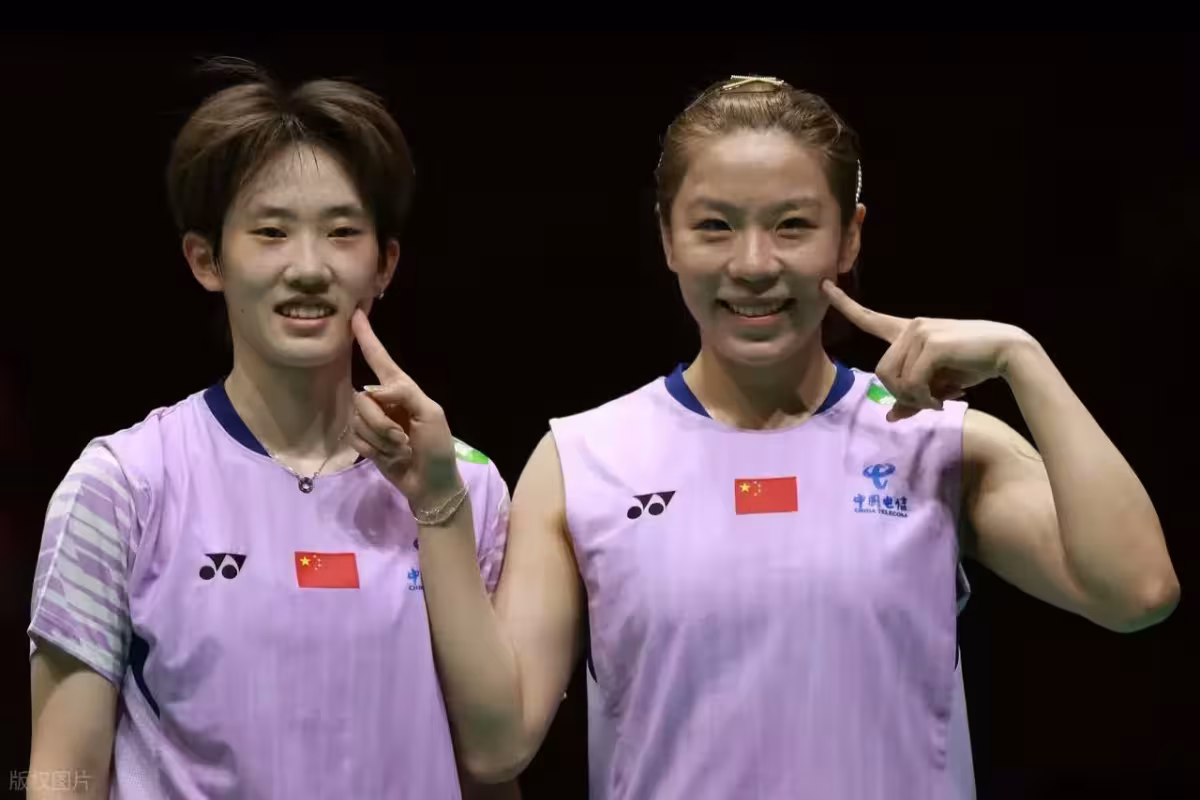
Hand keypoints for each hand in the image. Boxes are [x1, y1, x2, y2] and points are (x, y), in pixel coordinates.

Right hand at [349, 309, 460, 504]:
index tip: (355, 315)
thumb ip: (403, 394)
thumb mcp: (431, 415)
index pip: (380, 360)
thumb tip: (371, 391)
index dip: (368, 338)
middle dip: (381, 424)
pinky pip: (355, 439)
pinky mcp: (364, 441)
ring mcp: (372, 421)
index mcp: (402, 389)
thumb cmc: (438, 447)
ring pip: (358, 421)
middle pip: (363, 400)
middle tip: (403, 440)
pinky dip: (373, 451)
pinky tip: (389, 457)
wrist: (431, 484)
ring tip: (401, 449)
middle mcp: (383, 401)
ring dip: (380, 440)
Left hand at [821, 279, 1035, 421]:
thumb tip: (890, 417)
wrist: (1008, 352)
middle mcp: (910, 326)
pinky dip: (925, 399)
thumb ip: (912, 397)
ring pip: (894, 379)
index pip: (869, 318)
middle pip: (881, 373)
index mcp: (908, 330)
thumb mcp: (937, 384)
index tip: (822, 286)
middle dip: (901, 395)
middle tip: (928, 404)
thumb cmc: (972, 366)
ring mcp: (919, 332)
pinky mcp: (930, 343)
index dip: (844, 304)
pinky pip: (912, 382)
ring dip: (914, 399)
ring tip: (938, 400)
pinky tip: (943, 399)